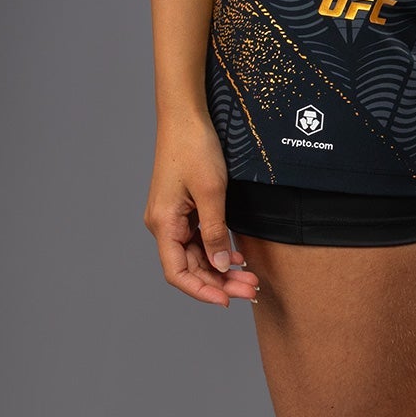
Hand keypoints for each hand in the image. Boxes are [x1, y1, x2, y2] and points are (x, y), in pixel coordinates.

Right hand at [144, 116, 259, 306]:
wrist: (186, 115)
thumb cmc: (194, 147)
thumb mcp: (212, 192)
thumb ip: (215, 231)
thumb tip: (220, 265)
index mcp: (163, 223)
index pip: (177, 272)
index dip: (201, 291)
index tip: (227, 301)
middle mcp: (164, 225)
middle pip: (191, 267)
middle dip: (220, 282)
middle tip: (251, 290)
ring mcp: (174, 218)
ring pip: (198, 256)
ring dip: (222, 270)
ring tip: (250, 279)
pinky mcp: (184, 211)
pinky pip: (200, 240)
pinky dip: (218, 251)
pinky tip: (238, 258)